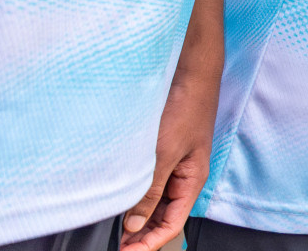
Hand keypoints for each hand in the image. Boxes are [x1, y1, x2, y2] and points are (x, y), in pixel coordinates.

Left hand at [120, 66, 218, 249]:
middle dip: (142, 233)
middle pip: (164, 216)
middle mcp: (184, 176)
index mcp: (192, 180)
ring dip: (137, 215)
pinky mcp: (163, 151)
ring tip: (115, 228)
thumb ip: (150, 190)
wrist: (189, 73)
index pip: (172, 225)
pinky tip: (121, 198)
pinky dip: (136, 193)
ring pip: (155, 200)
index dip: (149, 243)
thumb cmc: (186, 107)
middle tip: (118, 245)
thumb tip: (134, 223)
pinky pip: (150, 181)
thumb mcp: (164, 153)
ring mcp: (174, 163)